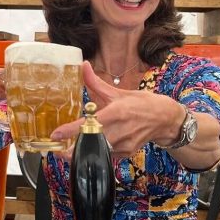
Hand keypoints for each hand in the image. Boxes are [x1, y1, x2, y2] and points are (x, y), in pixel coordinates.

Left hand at [50, 61, 185, 156]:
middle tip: (57, 150)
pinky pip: (108, 154)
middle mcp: (120, 130)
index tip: (56, 135)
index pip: (90, 123)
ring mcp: (124, 144)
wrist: (164, 119)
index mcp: (116, 112)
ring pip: (99, 151)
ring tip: (69, 150)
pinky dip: (98, 151)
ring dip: (84, 151)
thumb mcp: (118, 92)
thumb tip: (83, 66)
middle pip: (92, 142)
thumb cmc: (141, 103)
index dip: (71, 131)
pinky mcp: (126, 153)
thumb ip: (96, 83)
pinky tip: (93, 147)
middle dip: (73, 149)